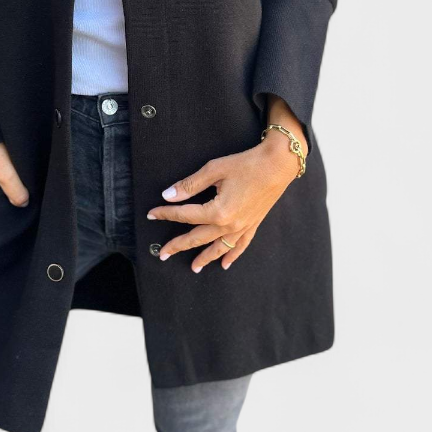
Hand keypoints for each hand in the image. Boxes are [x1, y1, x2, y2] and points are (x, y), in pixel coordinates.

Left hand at [145, 134, 302, 271]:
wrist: (278, 164)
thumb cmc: (247, 164)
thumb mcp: (214, 170)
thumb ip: (190, 185)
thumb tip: (168, 195)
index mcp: (217, 211)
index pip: (185, 215)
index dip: (166, 214)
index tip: (152, 214)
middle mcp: (229, 225)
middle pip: (198, 238)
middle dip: (178, 245)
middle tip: (163, 254)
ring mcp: (242, 227)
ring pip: (218, 248)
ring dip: (204, 258)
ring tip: (193, 267)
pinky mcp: (253, 224)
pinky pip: (240, 246)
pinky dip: (231, 256)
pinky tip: (224, 264)